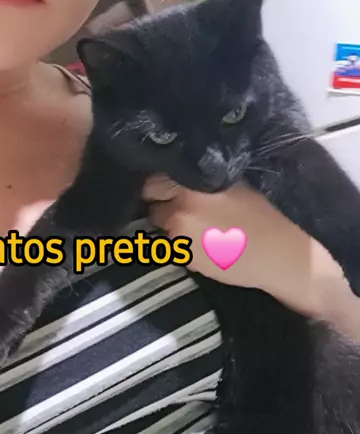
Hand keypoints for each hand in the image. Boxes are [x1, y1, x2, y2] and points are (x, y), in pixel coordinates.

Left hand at [143, 175, 347, 321]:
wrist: (282, 254)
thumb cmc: (266, 213)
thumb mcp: (235, 182)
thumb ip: (203, 177)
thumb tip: (180, 174)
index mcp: (192, 184)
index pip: (154, 181)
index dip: (162, 184)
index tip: (171, 187)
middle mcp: (180, 208)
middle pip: (152, 203)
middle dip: (161, 204)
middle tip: (181, 206)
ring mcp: (180, 236)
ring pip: (161, 226)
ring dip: (171, 225)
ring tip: (196, 226)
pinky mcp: (186, 259)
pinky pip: (174, 247)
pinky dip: (182, 244)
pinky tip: (204, 243)